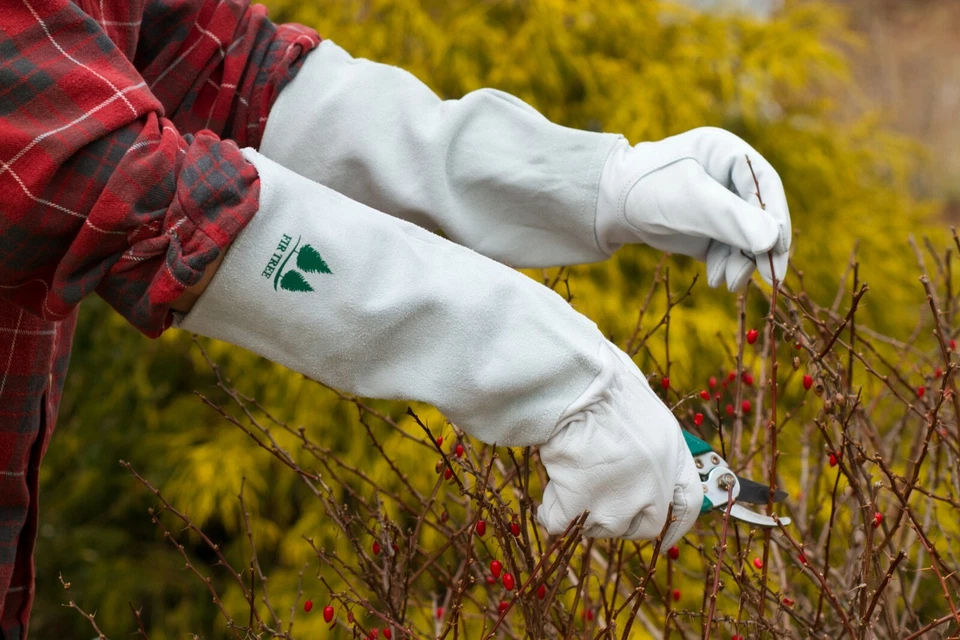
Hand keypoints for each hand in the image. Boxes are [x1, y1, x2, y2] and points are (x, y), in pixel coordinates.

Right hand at [537, 341, 701, 545]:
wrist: (574, 384)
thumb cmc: (603, 378)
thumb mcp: (643, 405)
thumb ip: (647, 438)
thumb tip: (636, 452)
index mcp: (672, 453)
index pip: (689, 504)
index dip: (677, 523)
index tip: (665, 532)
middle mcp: (653, 485)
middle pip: (644, 526)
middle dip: (620, 519)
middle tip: (596, 499)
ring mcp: (618, 501)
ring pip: (600, 527)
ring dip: (583, 511)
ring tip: (567, 477)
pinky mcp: (581, 506)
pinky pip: (561, 524)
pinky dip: (550, 511)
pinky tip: (547, 493)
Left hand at [597, 127, 790, 290]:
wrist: (606, 205)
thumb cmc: (646, 191)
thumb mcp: (691, 202)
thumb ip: (732, 220)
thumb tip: (773, 241)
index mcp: (727, 153)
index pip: (765, 186)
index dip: (776, 218)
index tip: (778, 250)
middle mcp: (728, 177)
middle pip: (760, 215)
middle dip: (760, 248)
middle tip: (767, 278)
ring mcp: (719, 205)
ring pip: (746, 237)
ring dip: (743, 263)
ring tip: (727, 283)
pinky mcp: (708, 229)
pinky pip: (729, 250)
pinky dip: (728, 266)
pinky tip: (718, 280)